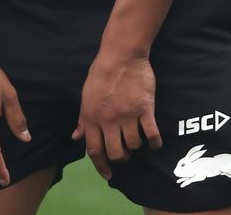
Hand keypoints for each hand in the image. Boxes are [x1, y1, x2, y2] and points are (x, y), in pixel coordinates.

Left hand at [72, 52, 161, 179]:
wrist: (122, 54)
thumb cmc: (102, 72)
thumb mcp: (86, 94)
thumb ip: (82, 118)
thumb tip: (76, 137)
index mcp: (92, 116)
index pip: (94, 151)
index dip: (101, 167)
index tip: (108, 175)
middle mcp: (108, 120)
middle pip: (116, 153)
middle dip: (121, 158)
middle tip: (125, 153)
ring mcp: (127, 115)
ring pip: (133, 146)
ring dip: (135, 148)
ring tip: (136, 140)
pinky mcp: (145, 109)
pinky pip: (151, 135)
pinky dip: (154, 143)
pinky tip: (154, 142)